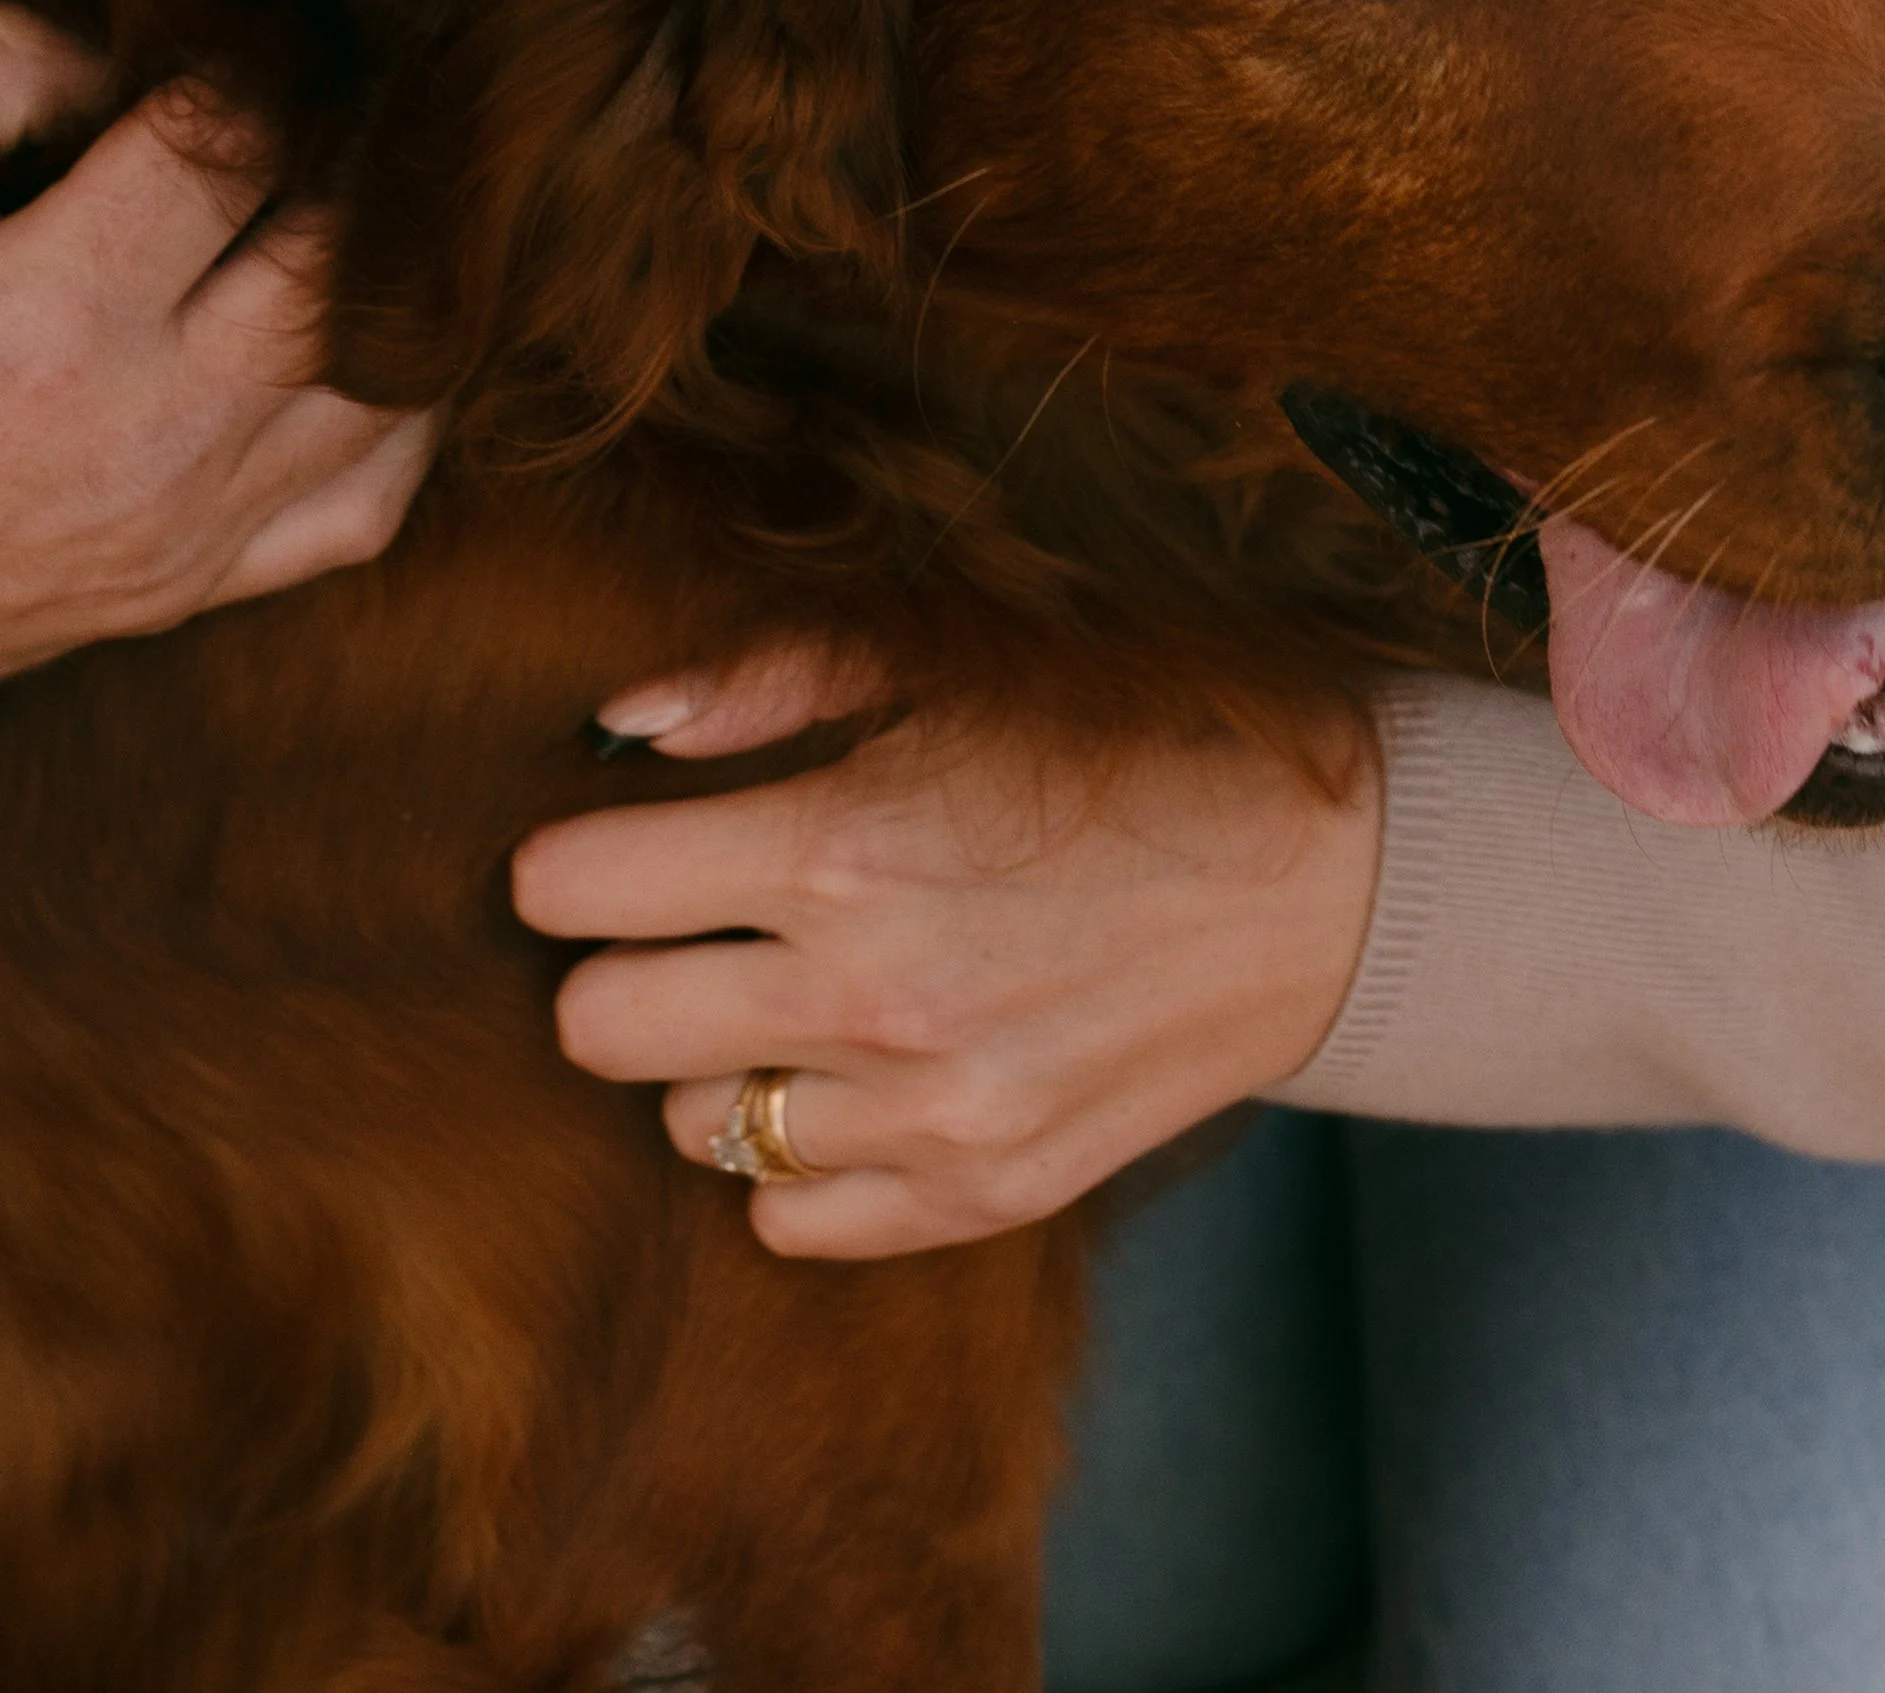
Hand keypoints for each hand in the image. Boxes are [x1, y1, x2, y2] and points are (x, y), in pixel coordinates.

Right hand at [0, 11, 432, 671]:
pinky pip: (367, 497)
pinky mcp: (197, 583)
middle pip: (330, 255)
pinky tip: (376, 338)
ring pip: (386, 376)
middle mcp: (145, 433)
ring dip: (399, 275)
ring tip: (378, 196)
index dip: (249, 64)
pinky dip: (399, 413)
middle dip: (351, 156)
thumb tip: (105, 35)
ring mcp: (189, 524)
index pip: (223, 151)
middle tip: (349, 89)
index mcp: (46, 326)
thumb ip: (6, 89)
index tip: (254, 27)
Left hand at [511, 645, 1383, 1257]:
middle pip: (593, 1029)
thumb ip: (765, 686)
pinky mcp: (977, 1198)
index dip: (573, 859)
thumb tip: (617, 728)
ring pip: (685, 1127)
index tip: (610, 846)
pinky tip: (867, 1070)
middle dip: (621, 963)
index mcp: (839, 845)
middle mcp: (865, 997)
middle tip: (694, 920)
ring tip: (806, 985)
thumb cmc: (1116, 748)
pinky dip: (803, 1154)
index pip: (568, 893)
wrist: (1310, 881)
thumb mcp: (945, 672)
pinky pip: (786, 1218)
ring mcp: (922, 1117)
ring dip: (722, 1053)